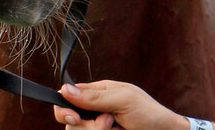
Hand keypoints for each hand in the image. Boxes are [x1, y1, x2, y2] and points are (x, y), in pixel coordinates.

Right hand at [54, 81, 188, 129]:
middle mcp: (94, 113)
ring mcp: (99, 129)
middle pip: (72, 122)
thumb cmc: (149, 113)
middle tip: (109, 122)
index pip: (68, 98)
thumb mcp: (122, 99)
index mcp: (96, 94)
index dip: (64, 109)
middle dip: (88, 125)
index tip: (73, 117)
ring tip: (117, 129)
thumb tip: (65, 89)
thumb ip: (94, 96)